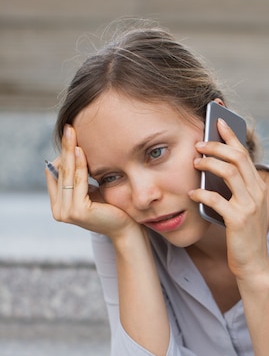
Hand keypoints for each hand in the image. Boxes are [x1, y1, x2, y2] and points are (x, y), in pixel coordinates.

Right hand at [45, 124, 137, 239]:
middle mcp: (59, 211)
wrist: (126, 228)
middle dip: (64, 148)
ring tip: (73, 133)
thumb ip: (79, 178)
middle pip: (59, 172)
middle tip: (68, 127)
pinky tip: (80, 150)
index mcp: (59, 206)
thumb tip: (72, 151)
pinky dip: (79, 165)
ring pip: (68, 175)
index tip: (69, 136)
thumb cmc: (111, 208)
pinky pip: (78, 181)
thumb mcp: (90, 191)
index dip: (60, 155)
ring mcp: (66, 213)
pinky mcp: (77, 211)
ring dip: (70, 153)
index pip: (53, 175)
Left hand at [190, 119, 268, 279]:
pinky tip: (191, 195)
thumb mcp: (241, 207)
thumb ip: (232, 189)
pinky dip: (202, 194)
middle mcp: (257, 192)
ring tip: (195, 163)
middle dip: (217, 145)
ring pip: (230, 172)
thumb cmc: (241, 235)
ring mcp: (250, 206)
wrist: (253, 263)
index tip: (218, 120)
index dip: (231, 135)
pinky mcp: (239, 220)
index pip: (244, 153)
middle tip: (198, 143)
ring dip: (210, 164)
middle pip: (238, 157)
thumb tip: (210, 168)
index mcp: (257, 187)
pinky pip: (217, 200)